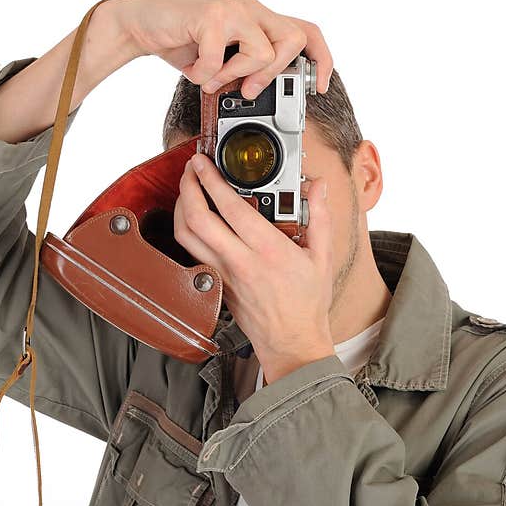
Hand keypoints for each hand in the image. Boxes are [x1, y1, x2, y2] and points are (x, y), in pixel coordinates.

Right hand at [109, 0, 333, 98]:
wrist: (143, 24)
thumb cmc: (184, 42)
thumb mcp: (223, 61)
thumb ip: (246, 70)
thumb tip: (261, 96)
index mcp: (260, 19)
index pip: (306, 32)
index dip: (321, 59)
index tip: (318, 88)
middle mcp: (252, 9)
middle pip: (294, 40)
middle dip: (274, 74)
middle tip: (247, 90)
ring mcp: (233, 9)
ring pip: (263, 52)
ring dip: (235, 77)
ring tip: (211, 79)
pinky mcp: (212, 15)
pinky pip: (221, 59)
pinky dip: (205, 74)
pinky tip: (193, 69)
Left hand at [173, 152, 335, 383]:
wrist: (291, 342)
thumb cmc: (307, 304)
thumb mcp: (323, 258)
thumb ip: (320, 217)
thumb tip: (318, 187)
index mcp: (267, 250)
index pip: (230, 208)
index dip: (212, 180)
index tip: (206, 162)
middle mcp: (239, 261)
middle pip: (197, 218)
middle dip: (188, 186)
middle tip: (191, 168)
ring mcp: (223, 273)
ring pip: (185, 235)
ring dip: (181, 206)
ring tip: (188, 187)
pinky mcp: (216, 282)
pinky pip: (192, 250)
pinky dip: (186, 229)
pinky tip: (192, 217)